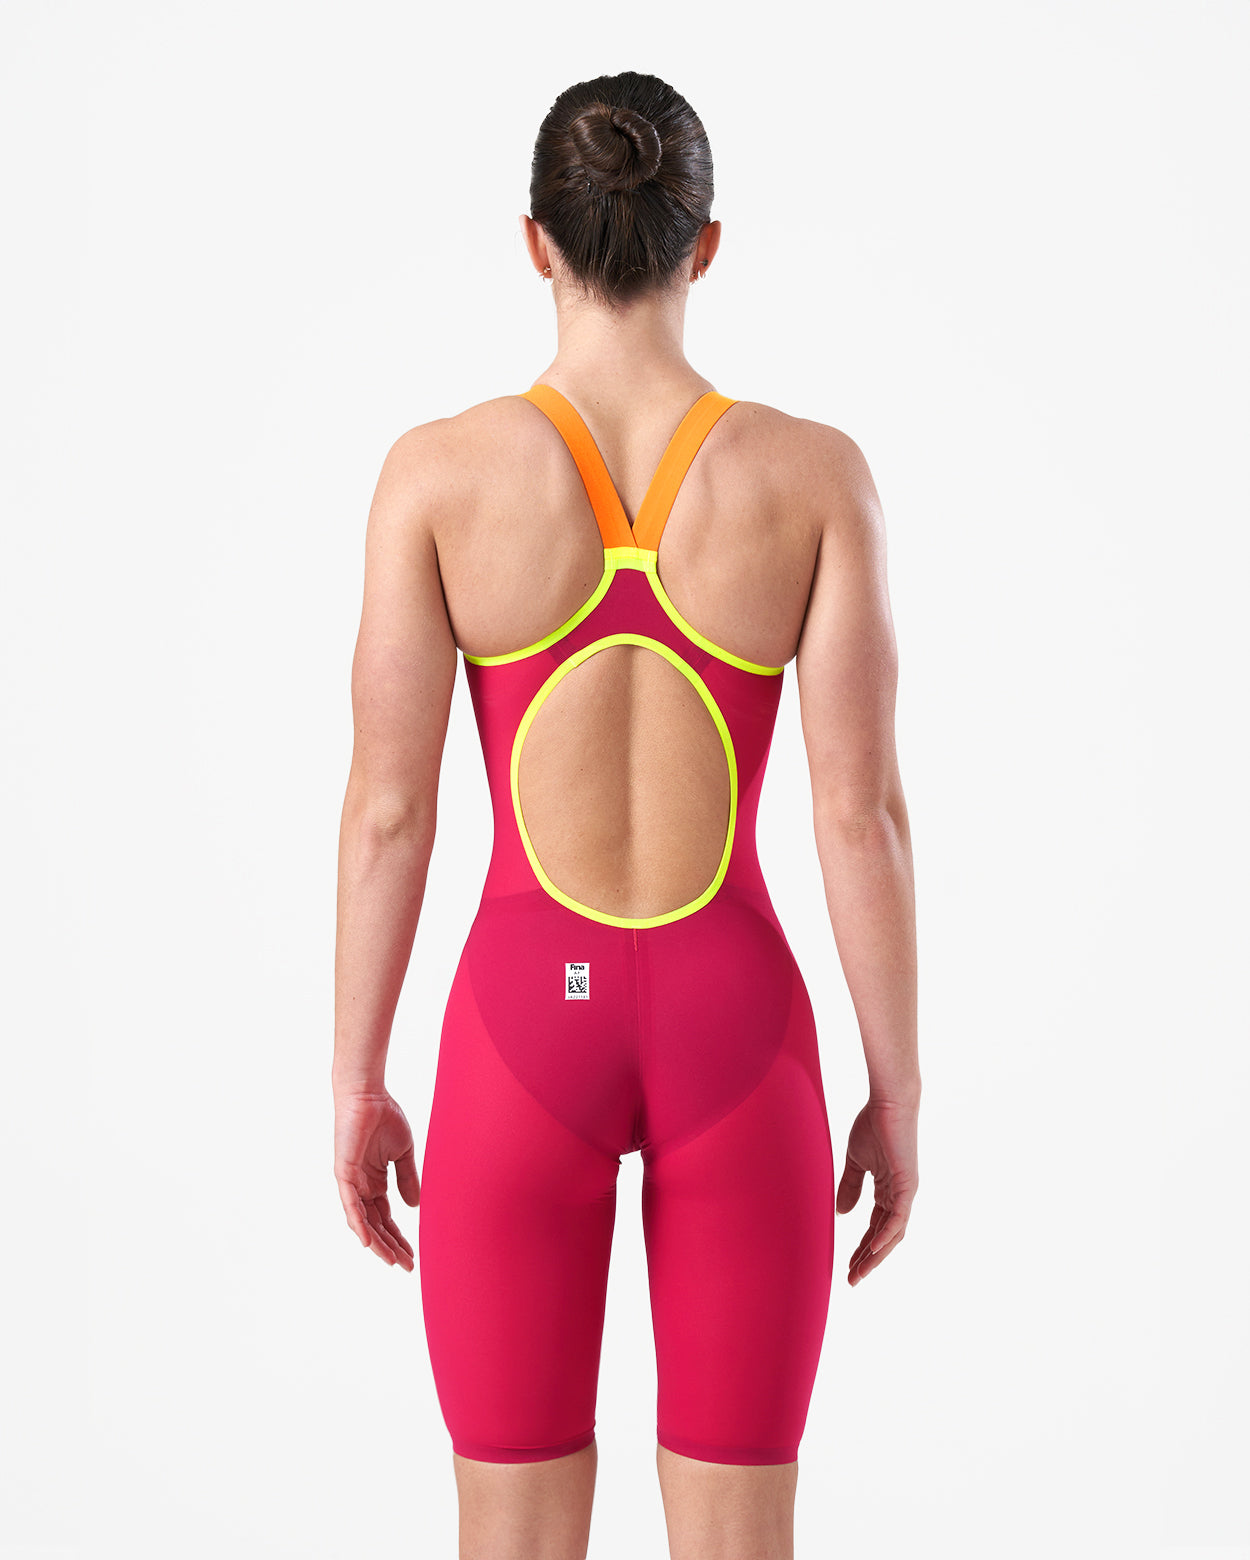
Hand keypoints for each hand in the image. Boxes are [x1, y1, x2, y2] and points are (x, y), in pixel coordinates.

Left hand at [333, 1088, 420, 1270]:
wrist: (369, 1095)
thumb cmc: (384, 1117)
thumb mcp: (403, 1153)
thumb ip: (407, 1178)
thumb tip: (414, 1206)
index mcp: (375, 1181)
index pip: (386, 1217)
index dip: (399, 1237)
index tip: (412, 1254)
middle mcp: (361, 1186)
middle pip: (376, 1225)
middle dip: (391, 1246)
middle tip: (407, 1265)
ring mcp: (351, 1182)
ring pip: (363, 1221)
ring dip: (378, 1243)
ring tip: (392, 1261)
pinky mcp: (344, 1174)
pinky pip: (350, 1205)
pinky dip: (358, 1224)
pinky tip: (369, 1242)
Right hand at [837, 1097, 918, 1286]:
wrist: (888, 1102)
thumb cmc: (873, 1124)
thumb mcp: (856, 1161)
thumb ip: (851, 1186)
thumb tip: (843, 1213)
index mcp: (887, 1189)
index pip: (875, 1226)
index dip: (862, 1246)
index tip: (847, 1265)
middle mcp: (899, 1195)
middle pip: (885, 1236)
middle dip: (869, 1259)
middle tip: (852, 1279)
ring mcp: (905, 1192)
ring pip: (893, 1233)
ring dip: (876, 1255)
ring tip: (860, 1273)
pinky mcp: (907, 1185)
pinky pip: (898, 1218)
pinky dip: (886, 1235)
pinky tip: (873, 1250)